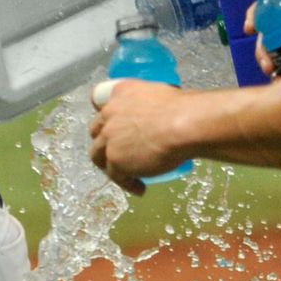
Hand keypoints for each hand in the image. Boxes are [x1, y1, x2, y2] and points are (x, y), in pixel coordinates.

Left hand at [88, 78, 191, 194]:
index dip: (106, 115)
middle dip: (104, 142)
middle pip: (96, 131)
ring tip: (126, 175)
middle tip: (120, 153)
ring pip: (98, 156)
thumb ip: (152, 104)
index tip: (113, 125)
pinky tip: (140, 188)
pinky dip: (128, 184)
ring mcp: (109, 139)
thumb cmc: (184, 109)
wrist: (185, 125)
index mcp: (120, 92)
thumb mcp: (162, 95)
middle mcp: (109, 114)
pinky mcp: (115, 161)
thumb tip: (164, 116)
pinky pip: (116, 177)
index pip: (99, 101)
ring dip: (109, 166)